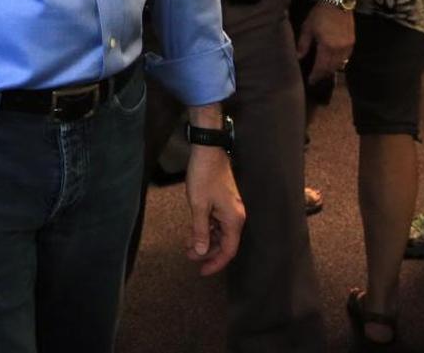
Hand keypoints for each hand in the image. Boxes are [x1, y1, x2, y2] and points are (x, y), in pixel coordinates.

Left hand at [184, 145, 244, 275]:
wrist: (208, 152)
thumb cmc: (203, 177)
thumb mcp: (198, 206)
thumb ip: (200, 231)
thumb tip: (201, 252)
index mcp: (234, 220)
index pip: (229, 251)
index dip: (215, 263)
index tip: (201, 272)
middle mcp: (237, 217)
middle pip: (225, 243)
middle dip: (208, 252)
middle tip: (190, 257)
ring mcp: (231, 209)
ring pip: (220, 233)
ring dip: (205, 240)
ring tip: (187, 245)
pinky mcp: (225, 203)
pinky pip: (218, 222)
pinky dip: (206, 228)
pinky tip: (193, 230)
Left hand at [296, 2, 353, 83]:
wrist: (337, 3)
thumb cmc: (319, 15)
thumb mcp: (307, 28)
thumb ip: (303, 45)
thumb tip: (298, 58)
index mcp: (327, 47)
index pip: (321, 67)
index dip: (316, 76)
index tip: (310, 81)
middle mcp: (340, 49)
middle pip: (332, 68)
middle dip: (323, 75)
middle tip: (316, 78)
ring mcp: (348, 46)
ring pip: (340, 64)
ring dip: (331, 69)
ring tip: (323, 72)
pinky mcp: (352, 42)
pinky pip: (346, 58)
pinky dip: (339, 62)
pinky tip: (333, 62)